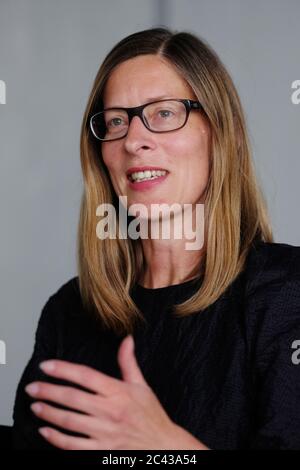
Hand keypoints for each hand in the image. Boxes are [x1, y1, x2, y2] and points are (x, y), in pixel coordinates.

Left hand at [25, 335, 208, 449]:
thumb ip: (128, 362)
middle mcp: (110, 411)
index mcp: (118, 392)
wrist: (162, 446)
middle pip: (72, 398)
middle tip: (32, 387)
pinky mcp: (101, 450)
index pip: (86, 376)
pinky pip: (73, 446)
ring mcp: (104, 432)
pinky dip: (56, 439)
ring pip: (69, 421)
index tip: (45, 365)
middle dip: (48, 391)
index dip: (63, 369)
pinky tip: (45, 431)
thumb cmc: (151, 414)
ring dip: (49, 413)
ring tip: (35, 406)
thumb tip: (126, 339)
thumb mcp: (141, 385)